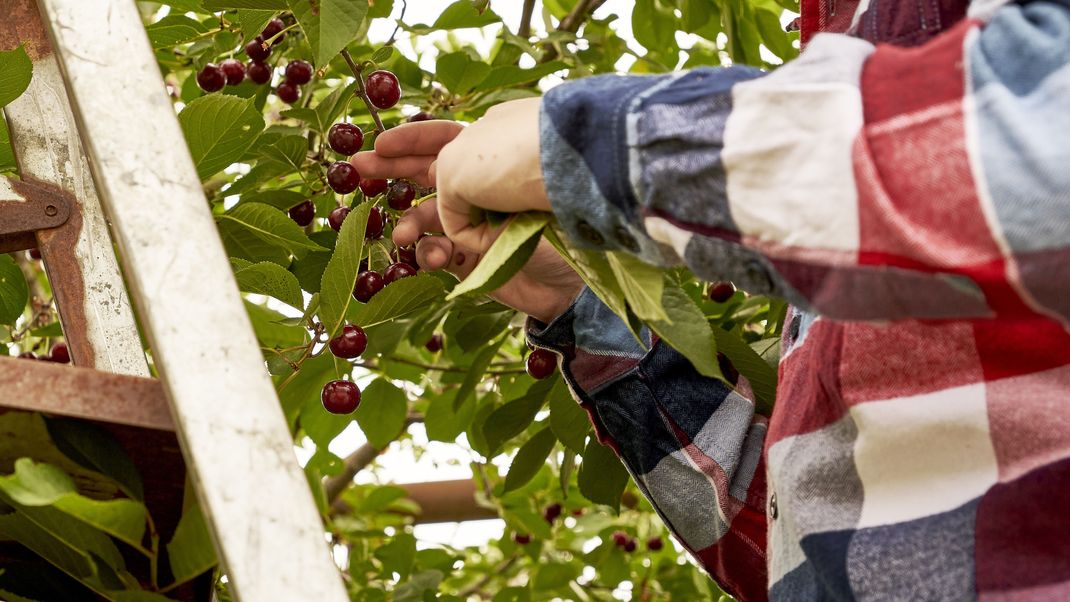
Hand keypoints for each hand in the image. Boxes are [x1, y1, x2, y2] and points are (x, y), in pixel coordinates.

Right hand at [350, 106, 582, 322]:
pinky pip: (435, 252)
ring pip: (424, 218)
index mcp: (489, 161)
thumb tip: (439, 189)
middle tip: (356, 167)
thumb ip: (465, 182)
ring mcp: (471, 226)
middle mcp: (477, 189)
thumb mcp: (507, 189)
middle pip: (424, 174)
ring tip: (401, 236)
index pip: (444, 140)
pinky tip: (435, 257)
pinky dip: (429, 254)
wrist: (572, 280)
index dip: (411, 140)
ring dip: (409, 224)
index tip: (379, 141)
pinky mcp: (469, 260)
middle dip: (389, 171)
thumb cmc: (554, 221)